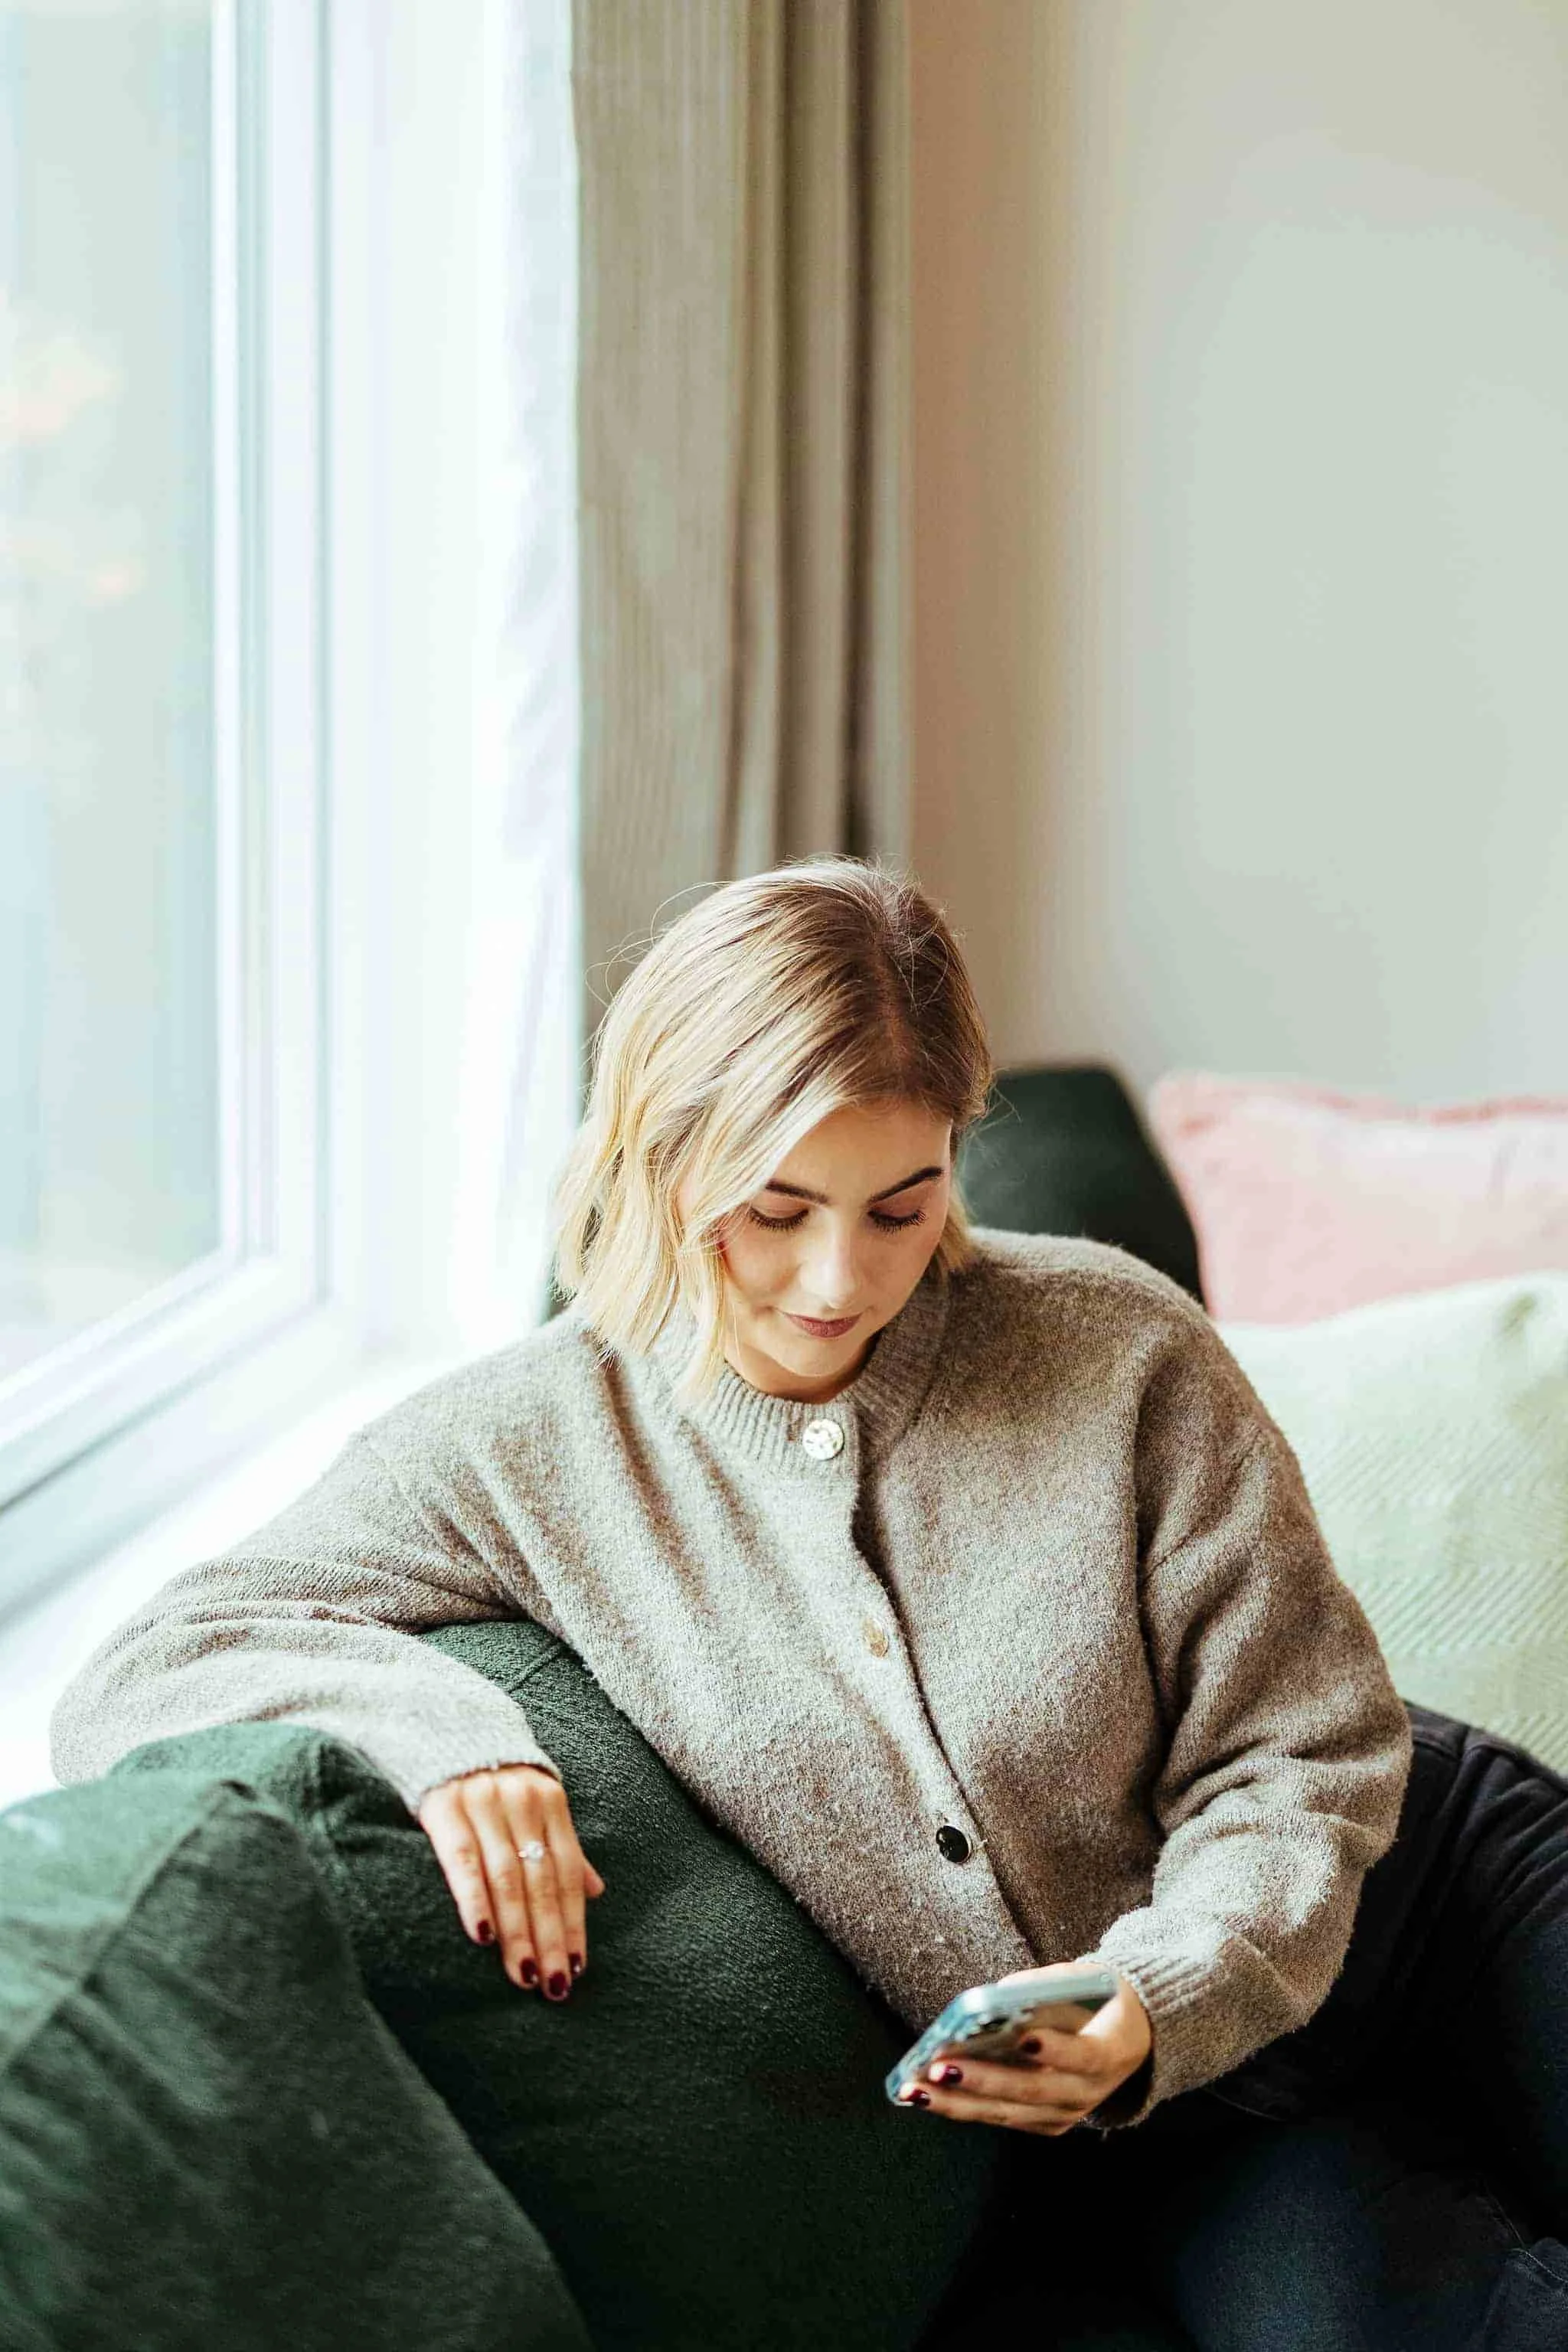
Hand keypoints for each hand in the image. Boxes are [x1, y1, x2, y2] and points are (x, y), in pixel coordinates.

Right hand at [417, 1762, 605, 1999]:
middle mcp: (522, 1802)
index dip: (574, 1923)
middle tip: (554, 1987)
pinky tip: (483, 1936)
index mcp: (550, 1803)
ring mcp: (483, 1803)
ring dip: (517, 1931)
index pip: (568, 1873)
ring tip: (524, 1975)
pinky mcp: (444, 1806)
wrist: (439, 1722)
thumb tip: (597, 1892)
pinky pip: (462, 1860)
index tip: (577, 1969)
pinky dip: (475, 1898)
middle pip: (542, 1881)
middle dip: (550, 1938)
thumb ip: (561, 1846)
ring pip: (507, 1878)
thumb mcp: (535, 1802)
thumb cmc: (493, 1778)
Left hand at [896, 1957, 1152, 2135]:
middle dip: (983, 2080)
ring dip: (958, 2103)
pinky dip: (963, 2108)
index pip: (1083, 2056)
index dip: (1055, 2050)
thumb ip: (1047, 1985)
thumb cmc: (1099, 2001)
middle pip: (1033, 2091)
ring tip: (916, 2089)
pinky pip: (1002, 2118)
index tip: (1023, 2038)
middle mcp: (1089, 2093)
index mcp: (1109, 2053)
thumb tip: (999, 1994)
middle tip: (939, 2067)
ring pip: (1009, 2112)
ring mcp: (1067, 2114)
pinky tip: (927, 2096)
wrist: (1131, 2040)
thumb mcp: (1085, 1981)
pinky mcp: (1047, 2124)